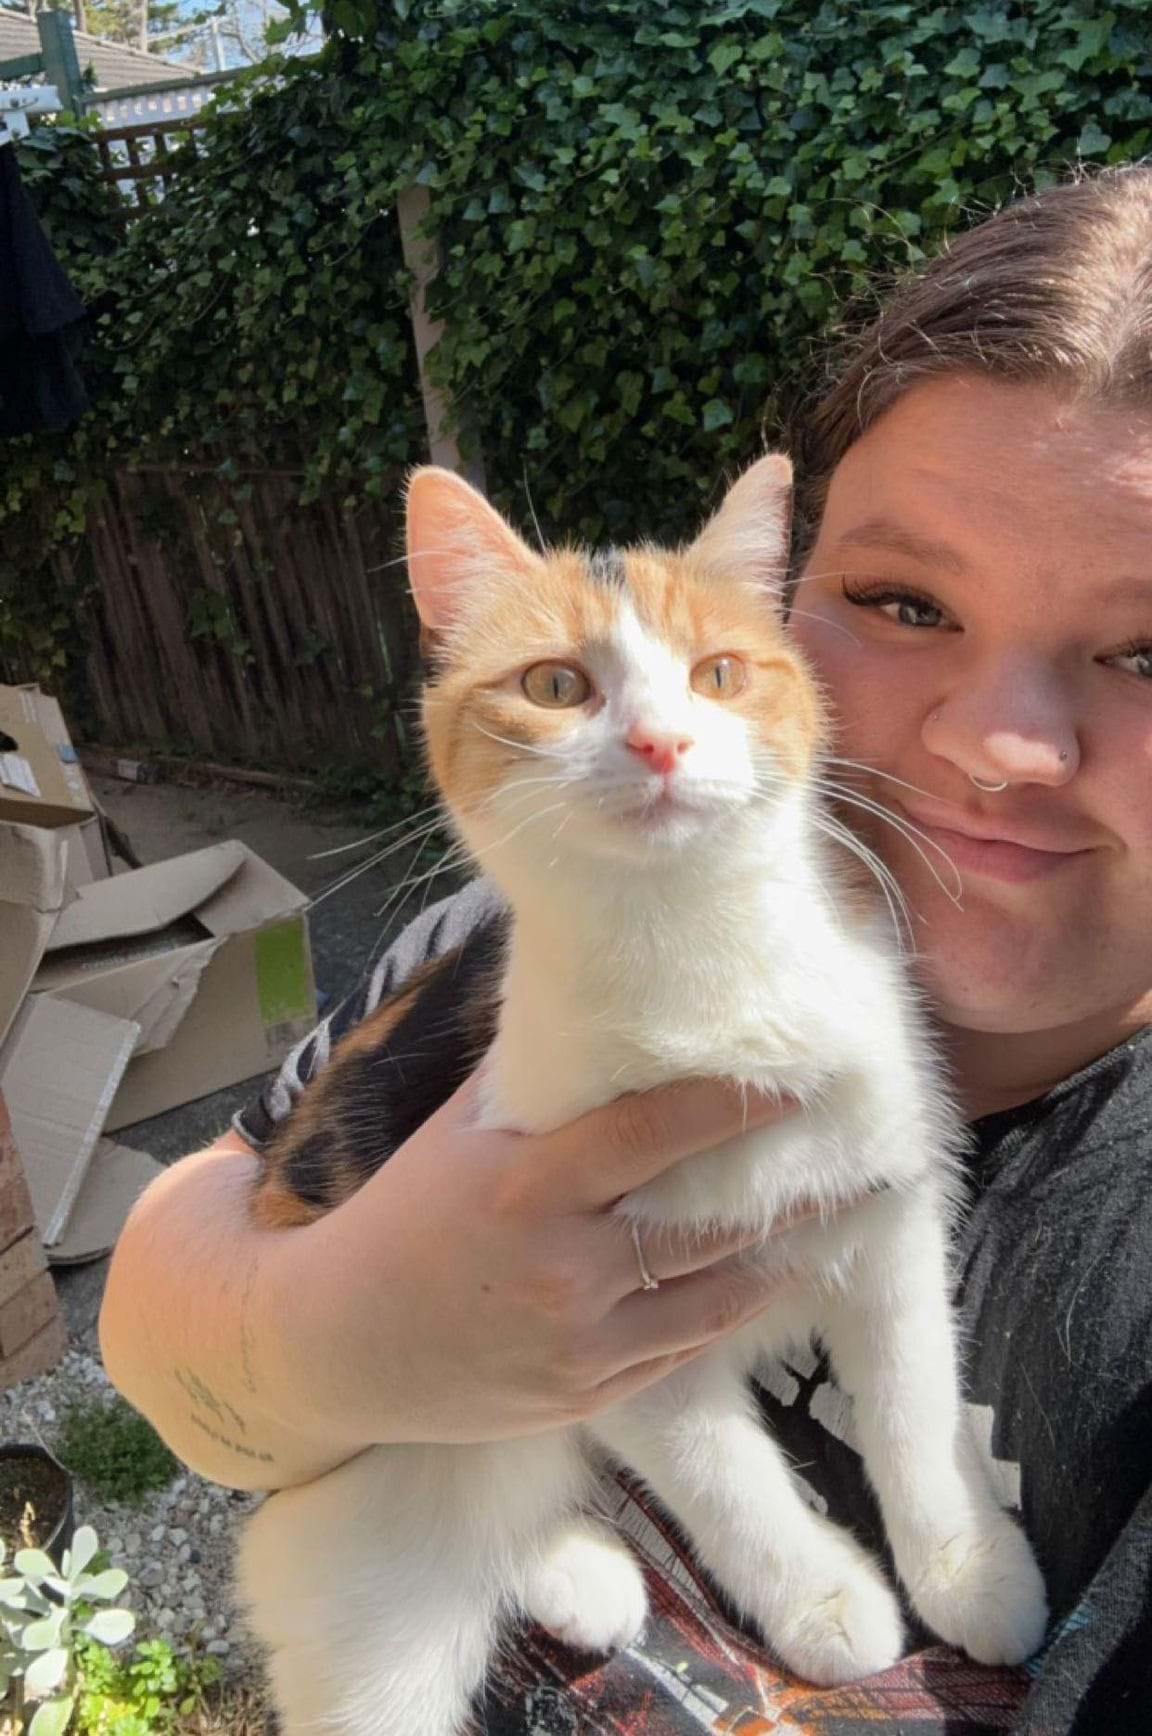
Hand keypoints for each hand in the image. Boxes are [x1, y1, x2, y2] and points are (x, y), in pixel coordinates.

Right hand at [267, 1071, 814, 1449]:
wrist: (335, 1344)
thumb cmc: (399, 1216)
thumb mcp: (457, 1135)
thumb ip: (532, 1081)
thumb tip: (596, 1007)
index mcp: (526, 1187)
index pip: (652, 1135)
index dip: (731, 1107)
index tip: (794, 1084)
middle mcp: (563, 1269)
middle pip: (707, 1227)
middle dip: (792, 1195)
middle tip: (861, 1164)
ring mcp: (579, 1343)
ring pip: (712, 1299)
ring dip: (781, 1261)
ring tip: (838, 1226)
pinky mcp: (585, 1395)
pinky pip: (679, 1352)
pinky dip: (726, 1315)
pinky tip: (766, 1284)